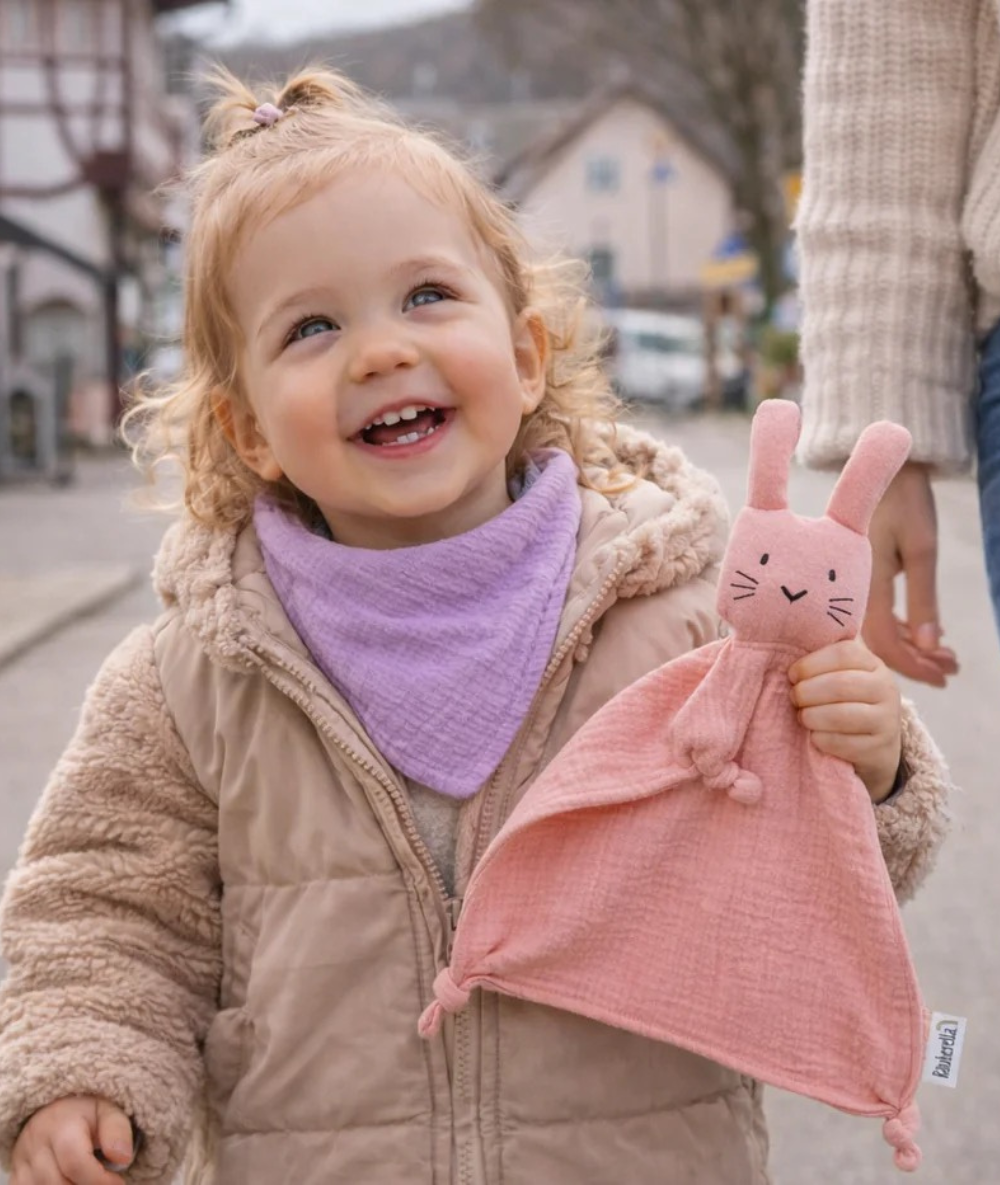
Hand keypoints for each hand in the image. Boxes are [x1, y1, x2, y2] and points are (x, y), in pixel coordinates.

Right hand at [11, 1096, 134, 1184]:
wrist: (56, 1109)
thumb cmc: (86, 1113)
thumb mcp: (108, 1111)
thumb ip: (118, 1131)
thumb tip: (123, 1158)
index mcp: (60, 1123)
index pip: (75, 1163)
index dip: (99, 1180)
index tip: (118, 1182)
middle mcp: (35, 1142)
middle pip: (59, 1183)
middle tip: (103, 1181)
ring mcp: (22, 1161)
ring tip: (86, 1179)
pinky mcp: (16, 1175)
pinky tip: (70, 1181)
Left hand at [789, 639, 901, 803]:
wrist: (876, 743)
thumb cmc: (846, 700)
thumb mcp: (841, 674)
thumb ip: (823, 656)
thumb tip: (792, 631)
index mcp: (874, 664)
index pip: (844, 653)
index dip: (811, 663)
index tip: (792, 674)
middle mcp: (886, 689)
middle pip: (840, 684)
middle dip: (808, 692)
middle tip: (794, 698)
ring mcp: (887, 720)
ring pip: (841, 715)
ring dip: (812, 716)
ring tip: (802, 716)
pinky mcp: (879, 749)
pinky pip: (842, 743)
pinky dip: (820, 739)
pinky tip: (814, 736)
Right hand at [865, 462, 958, 687]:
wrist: (886, 473)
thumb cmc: (904, 503)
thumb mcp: (922, 550)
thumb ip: (923, 600)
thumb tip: (930, 646)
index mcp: (865, 588)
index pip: (885, 644)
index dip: (915, 666)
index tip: (945, 676)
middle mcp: (852, 594)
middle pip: (881, 645)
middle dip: (918, 662)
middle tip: (952, 668)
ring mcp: (854, 590)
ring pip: (880, 634)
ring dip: (912, 648)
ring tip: (946, 655)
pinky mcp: (860, 584)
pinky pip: (877, 618)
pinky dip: (903, 631)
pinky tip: (924, 633)